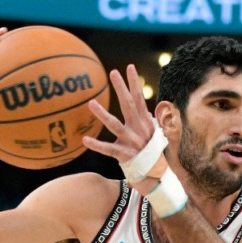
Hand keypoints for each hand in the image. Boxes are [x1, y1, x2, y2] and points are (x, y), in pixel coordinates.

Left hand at [84, 64, 162, 192]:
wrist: (156, 175)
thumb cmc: (152, 152)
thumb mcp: (154, 134)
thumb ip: (147, 120)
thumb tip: (145, 108)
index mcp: (144, 122)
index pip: (139, 98)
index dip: (134, 83)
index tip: (129, 67)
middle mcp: (138, 129)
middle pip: (128, 105)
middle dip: (121, 88)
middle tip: (113, 72)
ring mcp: (130, 142)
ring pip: (115, 125)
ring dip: (102, 114)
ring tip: (90, 102)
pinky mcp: (123, 154)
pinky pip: (108, 149)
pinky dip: (96, 145)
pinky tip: (84, 139)